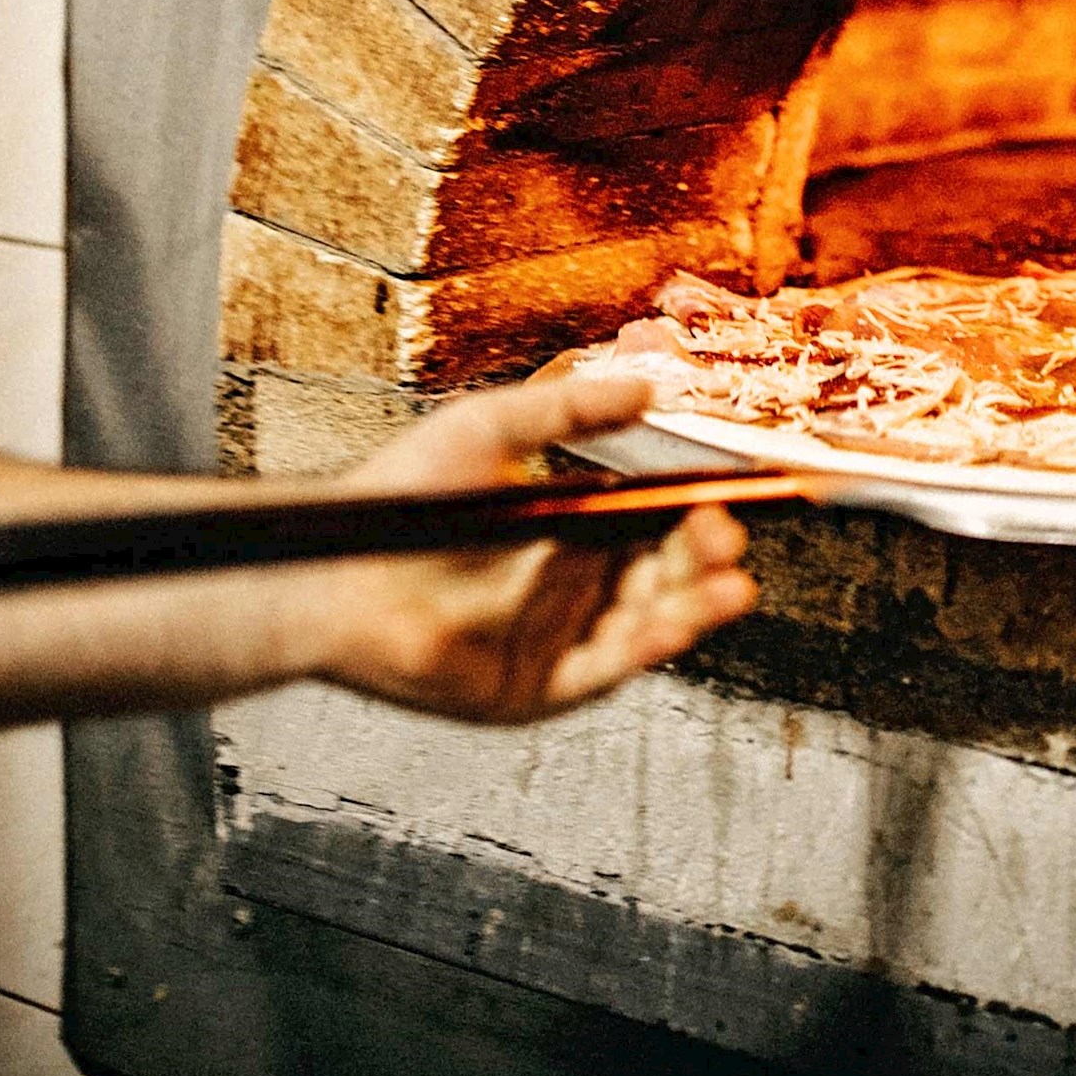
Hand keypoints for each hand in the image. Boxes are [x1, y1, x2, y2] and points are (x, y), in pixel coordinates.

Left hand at [298, 375, 755, 722]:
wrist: (338, 566)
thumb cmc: (404, 497)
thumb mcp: (493, 431)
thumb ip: (570, 410)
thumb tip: (647, 387)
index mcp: (569, 533)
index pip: (654, 527)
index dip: (697, 516)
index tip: (737, 498)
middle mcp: (570, 589)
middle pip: (660, 578)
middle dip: (702, 560)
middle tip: (729, 535)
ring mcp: (555, 641)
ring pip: (644, 628)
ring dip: (692, 609)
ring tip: (731, 586)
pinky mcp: (534, 688)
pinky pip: (602, 672)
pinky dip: (644, 650)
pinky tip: (675, 624)